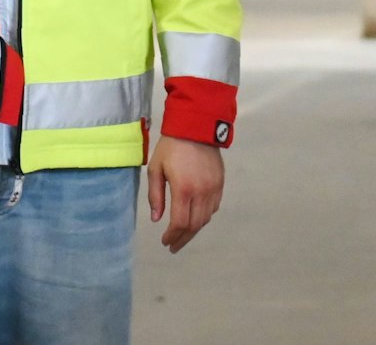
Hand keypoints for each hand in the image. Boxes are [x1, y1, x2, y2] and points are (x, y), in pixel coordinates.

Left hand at [149, 136, 224, 252]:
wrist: (196, 129)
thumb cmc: (171, 147)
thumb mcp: (156, 169)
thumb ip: (155, 196)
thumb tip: (156, 219)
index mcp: (184, 189)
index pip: (180, 222)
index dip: (172, 236)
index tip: (165, 242)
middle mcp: (202, 193)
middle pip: (195, 225)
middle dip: (183, 238)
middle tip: (173, 246)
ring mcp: (214, 190)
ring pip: (206, 219)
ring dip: (194, 230)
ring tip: (182, 235)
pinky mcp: (220, 185)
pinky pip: (213, 208)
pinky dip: (203, 217)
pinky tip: (194, 219)